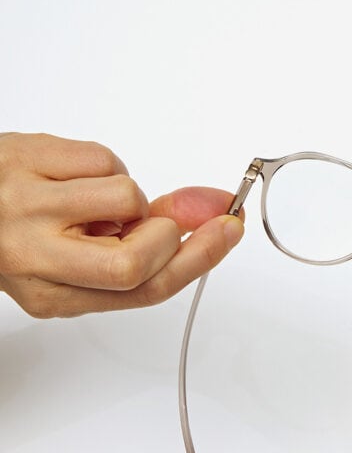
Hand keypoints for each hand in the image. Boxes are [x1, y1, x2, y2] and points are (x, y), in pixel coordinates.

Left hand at [0, 132, 243, 316]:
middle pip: (136, 260)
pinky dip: (102, 166)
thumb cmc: (22, 233)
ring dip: (129, 194)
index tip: (229, 229)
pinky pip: (101, 158)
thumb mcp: (81, 260)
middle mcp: (32, 257)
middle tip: (152, 219)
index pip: (144, 288)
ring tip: (94, 200)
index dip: (199, 259)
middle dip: (164, 232)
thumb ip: (149, 247)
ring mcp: (23, 205)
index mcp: (53, 294)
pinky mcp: (21, 158)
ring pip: (125, 196)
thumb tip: (217, 219)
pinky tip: (74, 178)